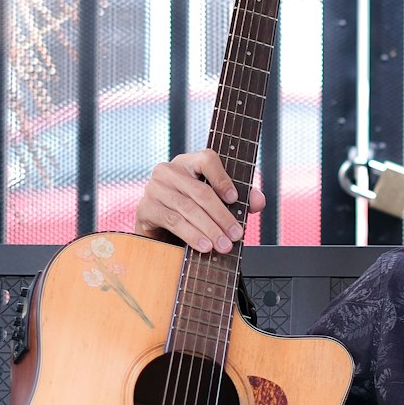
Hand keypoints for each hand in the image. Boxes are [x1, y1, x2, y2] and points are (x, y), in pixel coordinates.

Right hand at [134, 149, 264, 252]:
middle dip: (222, 216)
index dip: (222, 178)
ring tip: (223, 245)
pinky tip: (204, 245)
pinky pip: (172, 221)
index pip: (207, 159)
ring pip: (188, 209)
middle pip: (200, 191)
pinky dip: (191, 235)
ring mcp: (154, 188)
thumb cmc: (194, 211)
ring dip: (209, 229)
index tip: (234, 199)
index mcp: (189, 162)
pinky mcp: (145, 208)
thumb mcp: (218, 202)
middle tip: (236, 235)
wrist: (161, 229)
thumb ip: (241, 198)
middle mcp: (168, 170)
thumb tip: (258, 201)